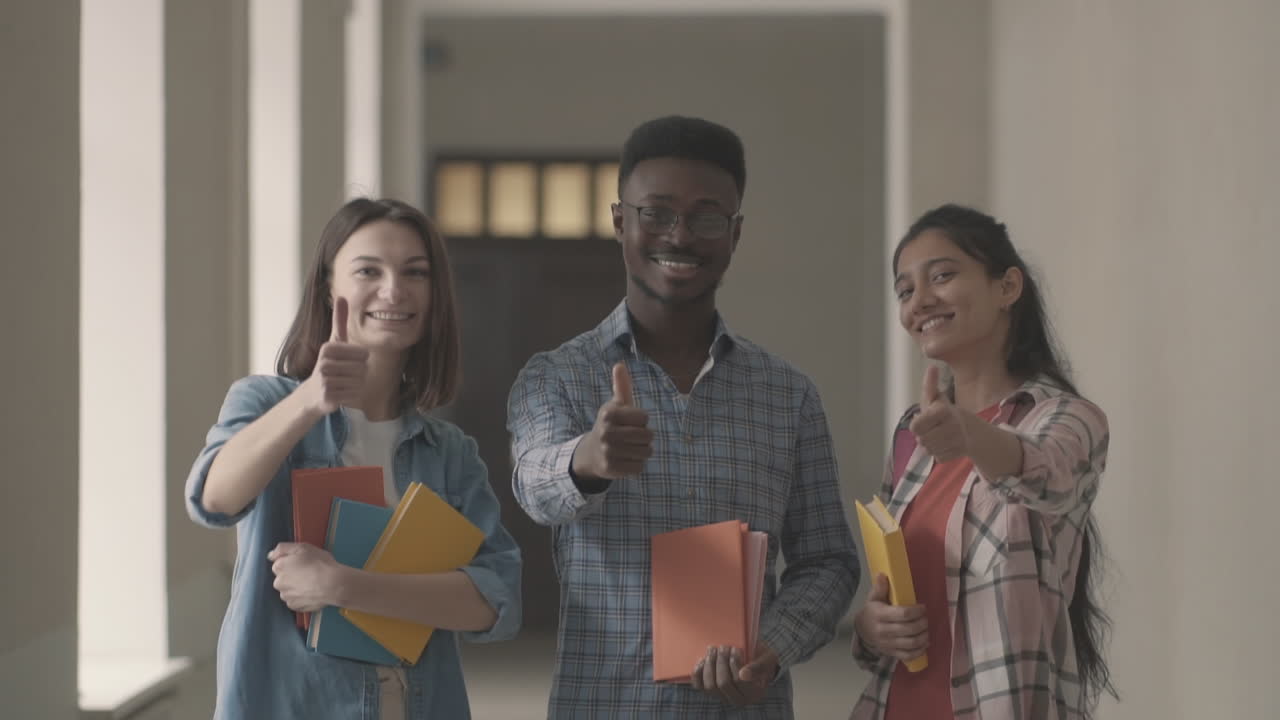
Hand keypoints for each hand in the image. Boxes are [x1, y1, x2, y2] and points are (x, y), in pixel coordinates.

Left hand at [267, 542, 342, 611]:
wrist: (332, 584)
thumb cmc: (319, 563)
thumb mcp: (303, 547)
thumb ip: (283, 548)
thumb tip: (270, 555)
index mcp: (279, 567)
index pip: (279, 564)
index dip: (291, 562)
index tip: (303, 563)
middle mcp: (278, 583)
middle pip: (282, 578)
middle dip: (291, 576)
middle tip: (308, 573)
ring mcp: (286, 596)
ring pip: (288, 590)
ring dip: (295, 587)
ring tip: (311, 584)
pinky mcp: (294, 606)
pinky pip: (295, 600)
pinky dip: (301, 597)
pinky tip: (311, 592)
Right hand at [301, 296, 369, 415]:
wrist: (313, 393)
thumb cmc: (329, 364)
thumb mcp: (334, 341)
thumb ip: (339, 320)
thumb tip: (342, 296)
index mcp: (328, 348)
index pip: (364, 354)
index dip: (360, 359)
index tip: (347, 361)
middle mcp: (324, 364)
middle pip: (363, 368)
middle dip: (358, 373)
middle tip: (344, 374)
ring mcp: (324, 381)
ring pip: (359, 382)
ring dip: (355, 384)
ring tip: (342, 383)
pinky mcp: (328, 397)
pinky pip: (355, 395)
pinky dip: (352, 396)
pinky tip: (341, 393)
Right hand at [570, 363, 652, 479]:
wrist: (592, 453)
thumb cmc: (612, 425)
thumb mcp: (616, 405)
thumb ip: (622, 386)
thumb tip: (619, 365)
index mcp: (609, 413)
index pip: (645, 418)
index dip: (642, 420)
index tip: (630, 422)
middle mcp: (606, 432)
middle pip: (648, 436)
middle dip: (645, 437)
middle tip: (632, 437)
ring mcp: (608, 451)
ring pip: (646, 452)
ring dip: (642, 451)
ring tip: (629, 448)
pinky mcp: (611, 468)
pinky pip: (639, 467)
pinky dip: (637, 465)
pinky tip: (625, 460)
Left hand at [690, 644, 778, 706]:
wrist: (755, 661)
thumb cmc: (762, 659)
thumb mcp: (767, 659)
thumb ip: (758, 666)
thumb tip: (743, 675)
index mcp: (754, 693)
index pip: (739, 681)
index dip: (735, 663)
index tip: (735, 648)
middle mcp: (738, 700)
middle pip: (723, 684)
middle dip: (721, 662)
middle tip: (723, 647)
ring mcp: (723, 697)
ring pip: (710, 686)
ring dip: (709, 665)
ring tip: (713, 650)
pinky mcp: (711, 691)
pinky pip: (699, 686)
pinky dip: (698, 673)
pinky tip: (703, 660)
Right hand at [852, 574, 927, 662]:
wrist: (862, 631)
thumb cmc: (872, 612)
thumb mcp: (873, 598)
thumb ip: (880, 587)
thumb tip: (883, 574)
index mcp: (879, 615)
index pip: (903, 614)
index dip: (916, 611)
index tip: (922, 607)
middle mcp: (883, 631)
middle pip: (909, 629)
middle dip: (922, 623)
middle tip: (926, 618)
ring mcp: (888, 644)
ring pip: (910, 643)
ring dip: (923, 637)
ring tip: (926, 630)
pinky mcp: (891, 653)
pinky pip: (908, 656)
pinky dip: (920, 651)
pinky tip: (924, 643)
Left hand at [908, 364, 972, 461]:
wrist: (968, 428)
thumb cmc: (943, 412)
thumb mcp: (934, 398)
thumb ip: (930, 384)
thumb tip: (932, 367)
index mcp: (944, 410)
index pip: (915, 427)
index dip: (917, 425)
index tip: (924, 420)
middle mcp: (953, 425)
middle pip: (921, 440)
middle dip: (923, 436)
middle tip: (931, 429)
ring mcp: (958, 440)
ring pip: (929, 450)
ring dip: (930, 445)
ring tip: (938, 436)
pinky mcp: (960, 452)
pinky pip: (938, 458)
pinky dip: (939, 453)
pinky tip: (946, 444)